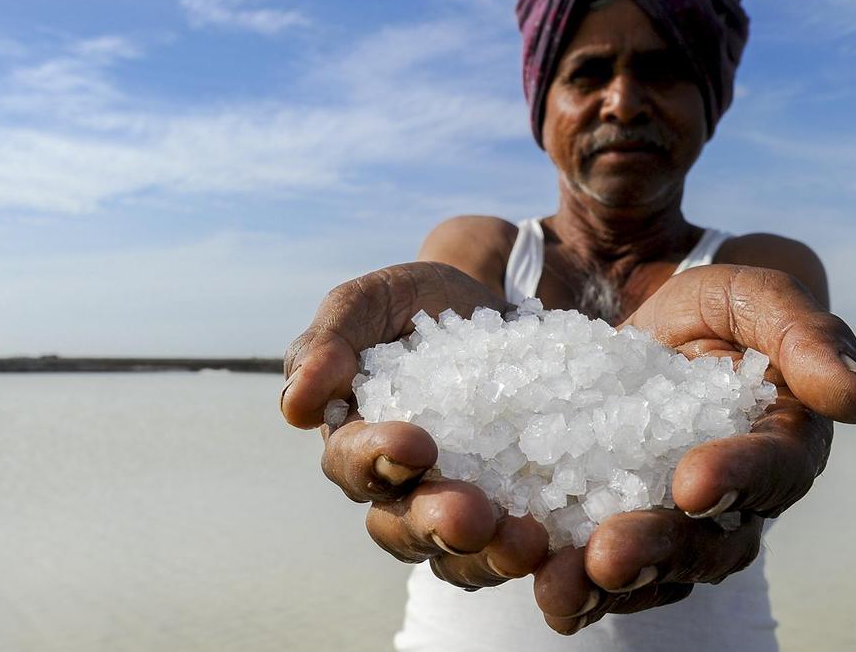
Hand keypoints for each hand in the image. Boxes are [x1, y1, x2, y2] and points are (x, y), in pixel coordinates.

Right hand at [281, 261, 548, 587]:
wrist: (490, 302)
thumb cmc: (413, 302)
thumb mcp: (369, 304)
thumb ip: (328, 344)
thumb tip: (296, 407)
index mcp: (354, 441)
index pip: (352, 464)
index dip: (378, 461)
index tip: (417, 444)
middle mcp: (398, 487)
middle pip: (403, 526)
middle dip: (435, 523)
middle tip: (470, 517)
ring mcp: (454, 502)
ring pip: (457, 552)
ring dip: (486, 552)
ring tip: (523, 540)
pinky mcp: (509, 505)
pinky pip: (512, 543)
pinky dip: (532, 546)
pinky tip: (559, 537)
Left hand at [532, 264, 855, 632]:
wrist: (658, 319)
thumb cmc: (721, 307)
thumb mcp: (756, 297)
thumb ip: (806, 337)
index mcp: (785, 441)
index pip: (774, 468)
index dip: (739, 477)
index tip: (694, 482)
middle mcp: (743, 499)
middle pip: (712, 541)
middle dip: (661, 549)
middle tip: (610, 555)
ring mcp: (683, 523)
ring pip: (661, 570)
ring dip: (613, 585)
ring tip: (564, 589)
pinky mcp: (628, 525)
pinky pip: (612, 571)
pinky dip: (582, 586)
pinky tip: (545, 590)